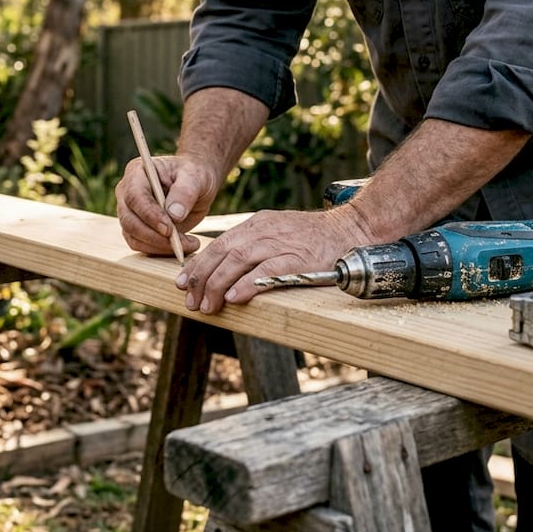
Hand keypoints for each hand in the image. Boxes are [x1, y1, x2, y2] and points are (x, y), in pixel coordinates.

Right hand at [115, 154, 217, 256]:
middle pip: (129, 220)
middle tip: (182, 243)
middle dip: (154, 236)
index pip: (135, 197)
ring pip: (133, 236)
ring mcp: (129, 212)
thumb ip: (185, 192)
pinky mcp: (136, 229)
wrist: (196, 186)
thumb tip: (174, 215)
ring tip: (188, 245)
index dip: (150, 215)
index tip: (169, 229)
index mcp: (137, 172)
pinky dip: (159, 250)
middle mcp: (127, 193)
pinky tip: (181, 247)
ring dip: (159, 246)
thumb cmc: (194, 176)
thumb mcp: (195, 177)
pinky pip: (141, 245)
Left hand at [177, 207, 374, 313]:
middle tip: (190, 301)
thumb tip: (225, 272)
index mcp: (256, 225)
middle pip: (222, 253)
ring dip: (217, 285)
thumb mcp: (277, 233)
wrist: (350, 229)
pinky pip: (267, 271)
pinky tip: (233, 298)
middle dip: (201, 279)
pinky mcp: (298, 258)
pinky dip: (247, 285)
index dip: (198, 265)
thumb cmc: (312, 238)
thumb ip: (253, 247)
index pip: (218, 245)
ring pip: (238, 261)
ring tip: (207, 306)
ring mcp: (281, 243)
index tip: (182, 283)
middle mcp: (264, 230)